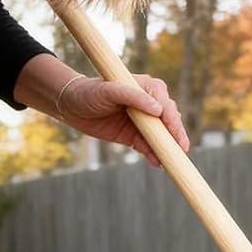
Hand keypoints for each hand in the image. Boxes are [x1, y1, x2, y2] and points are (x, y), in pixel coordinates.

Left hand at [57, 74, 190, 167]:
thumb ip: (134, 97)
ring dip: (165, 148)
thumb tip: (158, 110)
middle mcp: (149, 104)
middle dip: (175, 137)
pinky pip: (147, 147)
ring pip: (160, 137)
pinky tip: (157, 162)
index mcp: (149, 88)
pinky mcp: (134, 135)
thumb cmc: (90, 92)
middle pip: (168, 122)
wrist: (71, 106)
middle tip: (180, 151)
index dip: (173, 122)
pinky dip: (153, 154)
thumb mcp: (110, 91)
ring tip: (170, 161)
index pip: (166, 106)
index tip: (177, 136)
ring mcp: (143, 121)